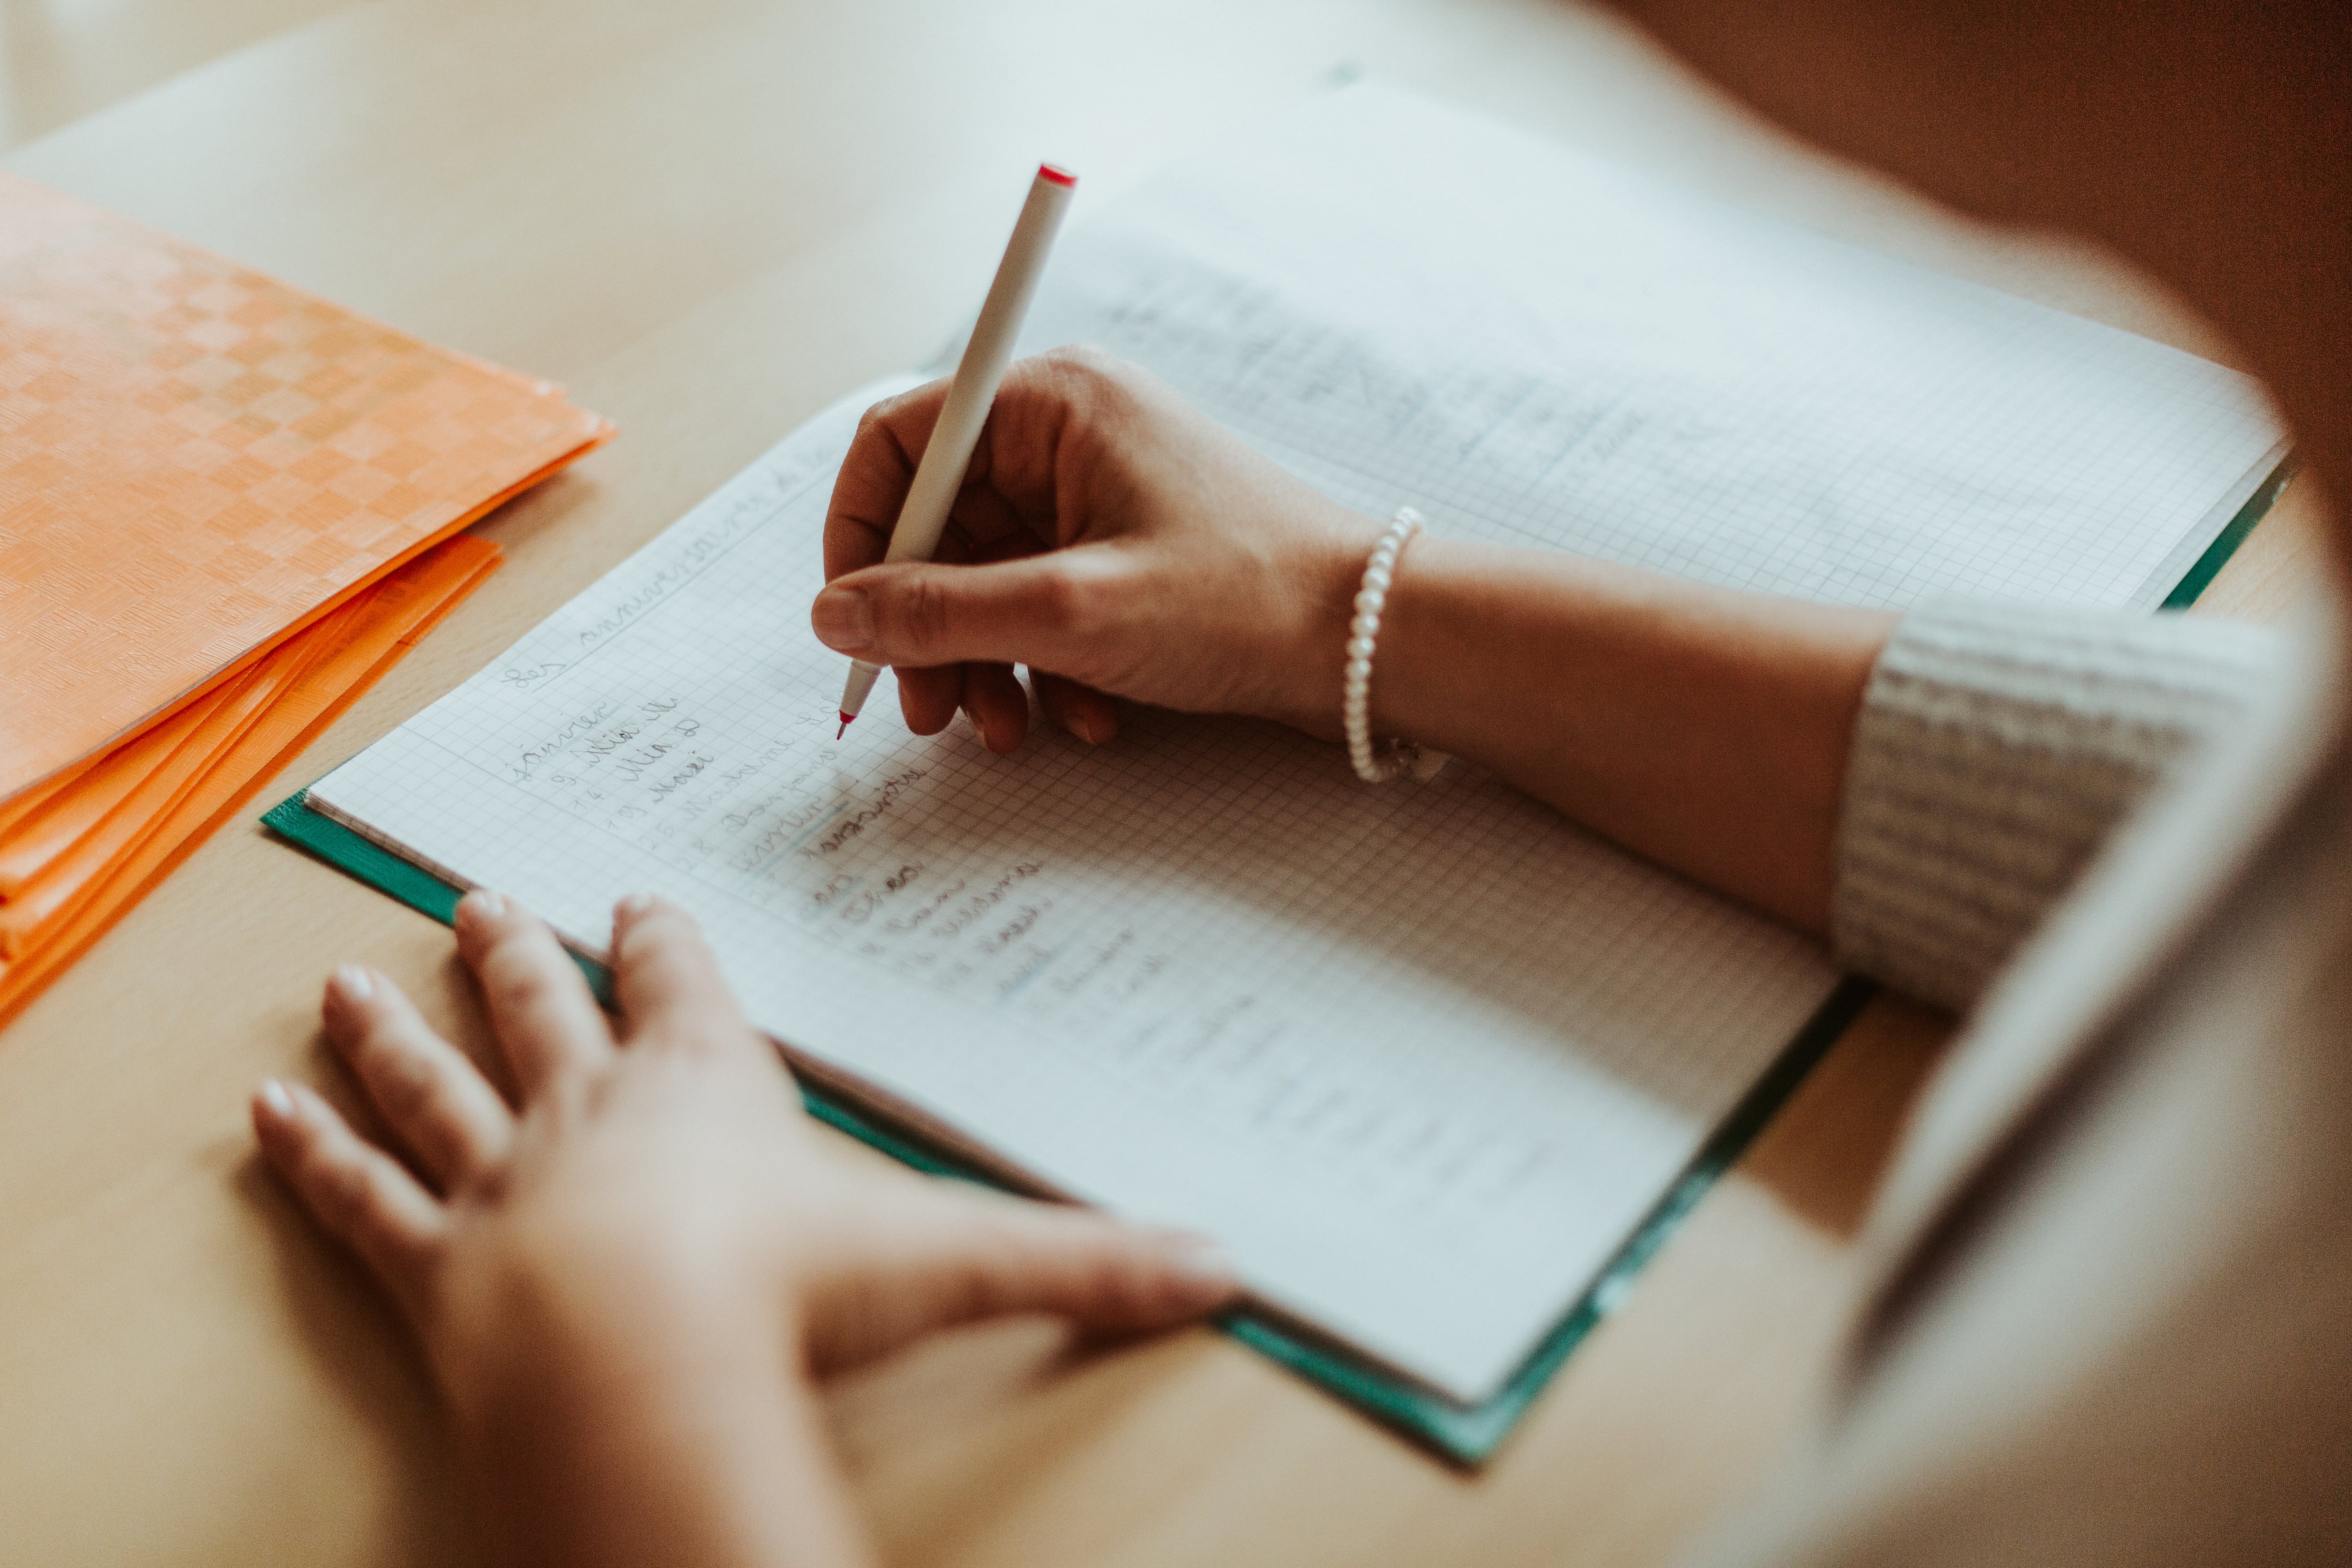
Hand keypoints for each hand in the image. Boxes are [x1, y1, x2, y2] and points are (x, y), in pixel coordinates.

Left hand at [252, 891, 1233, 1565]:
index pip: (688, 991)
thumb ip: (1086, 1261)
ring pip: (436, 1083)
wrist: (650, 1362)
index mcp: (708, 1088)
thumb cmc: (788, 1292)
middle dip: (519, 953)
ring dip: (395, 1028)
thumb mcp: (951, 1263)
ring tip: (348, 980)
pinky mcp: (437, 1266)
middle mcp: (595, 1112)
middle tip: (481, 901)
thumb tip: (1222, 1268)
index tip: (634, 897)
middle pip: (547, 1009)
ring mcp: (505, 1181)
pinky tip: (265, 1112)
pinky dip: (314, 1153)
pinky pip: (362, 1197)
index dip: (664, 943)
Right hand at [813, 345, 1380, 751]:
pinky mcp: (1128, 553)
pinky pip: (1046, 605)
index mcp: (1051, 403)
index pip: (899, 443)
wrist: (1371, 642)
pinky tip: (1085, 718)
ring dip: (987, 663)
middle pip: (940, 526)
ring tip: (1008, 733)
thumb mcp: (1070, 613)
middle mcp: (1069, 434)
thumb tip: (835, 616)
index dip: (859, 539)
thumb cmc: (1244, 599)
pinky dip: (1048, 667)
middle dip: (930, 628)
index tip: (854, 625)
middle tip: (929, 712)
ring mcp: (1100, 494)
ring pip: (989, 579)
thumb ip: (939, 613)